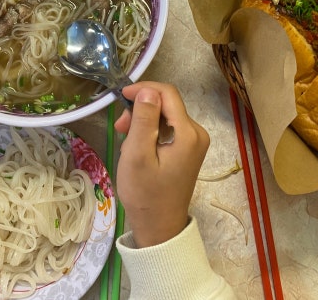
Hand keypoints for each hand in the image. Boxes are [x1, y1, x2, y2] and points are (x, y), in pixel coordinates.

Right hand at [114, 82, 209, 247]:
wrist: (158, 227)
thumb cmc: (145, 194)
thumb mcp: (137, 155)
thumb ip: (143, 119)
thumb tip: (147, 90)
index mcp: (188, 133)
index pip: (168, 94)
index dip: (144, 89)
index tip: (120, 96)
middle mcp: (197, 133)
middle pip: (167, 105)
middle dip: (141, 110)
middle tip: (120, 128)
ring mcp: (194, 142)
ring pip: (166, 117)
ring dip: (143, 122)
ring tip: (127, 144)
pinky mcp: (188, 150)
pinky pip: (168, 130)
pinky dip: (151, 133)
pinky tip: (138, 149)